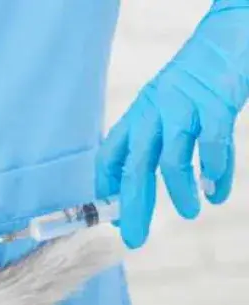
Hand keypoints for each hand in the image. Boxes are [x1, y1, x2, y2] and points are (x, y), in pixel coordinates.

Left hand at [96, 1, 248, 248]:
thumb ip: (153, 140)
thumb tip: (138, 184)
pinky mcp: (217, 103)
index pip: (110, 156)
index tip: (110, 217)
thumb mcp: (164, 106)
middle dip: (133, 207)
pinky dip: (216, 173)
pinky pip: (213, 146)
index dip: (106, 188)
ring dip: (178, 193)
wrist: (228, 34)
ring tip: (190, 213)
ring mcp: (185, 107)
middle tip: (134, 238)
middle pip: (136, 167)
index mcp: (139, 114)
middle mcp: (155, 112)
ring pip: (172, 160)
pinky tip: (217, 192)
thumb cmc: (197, 77)